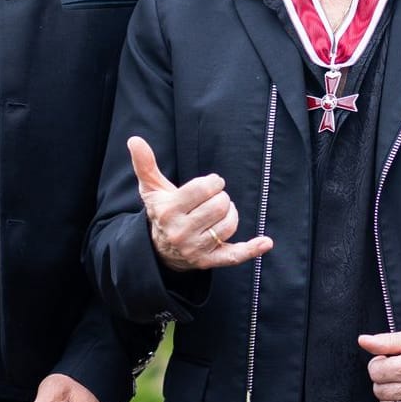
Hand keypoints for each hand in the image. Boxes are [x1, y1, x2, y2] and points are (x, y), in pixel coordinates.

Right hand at [129, 136, 271, 271]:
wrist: (158, 250)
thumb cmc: (161, 212)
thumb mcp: (152, 189)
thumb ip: (145, 164)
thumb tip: (134, 140)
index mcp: (169, 211)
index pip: (204, 188)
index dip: (213, 182)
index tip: (211, 184)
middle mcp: (181, 232)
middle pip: (220, 205)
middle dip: (221, 198)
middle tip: (212, 201)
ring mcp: (195, 249)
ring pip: (229, 224)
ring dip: (230, 214)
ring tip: (220, 213)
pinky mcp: (208, 262)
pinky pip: (234, 256)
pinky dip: (252, 250)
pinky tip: (266, 242)